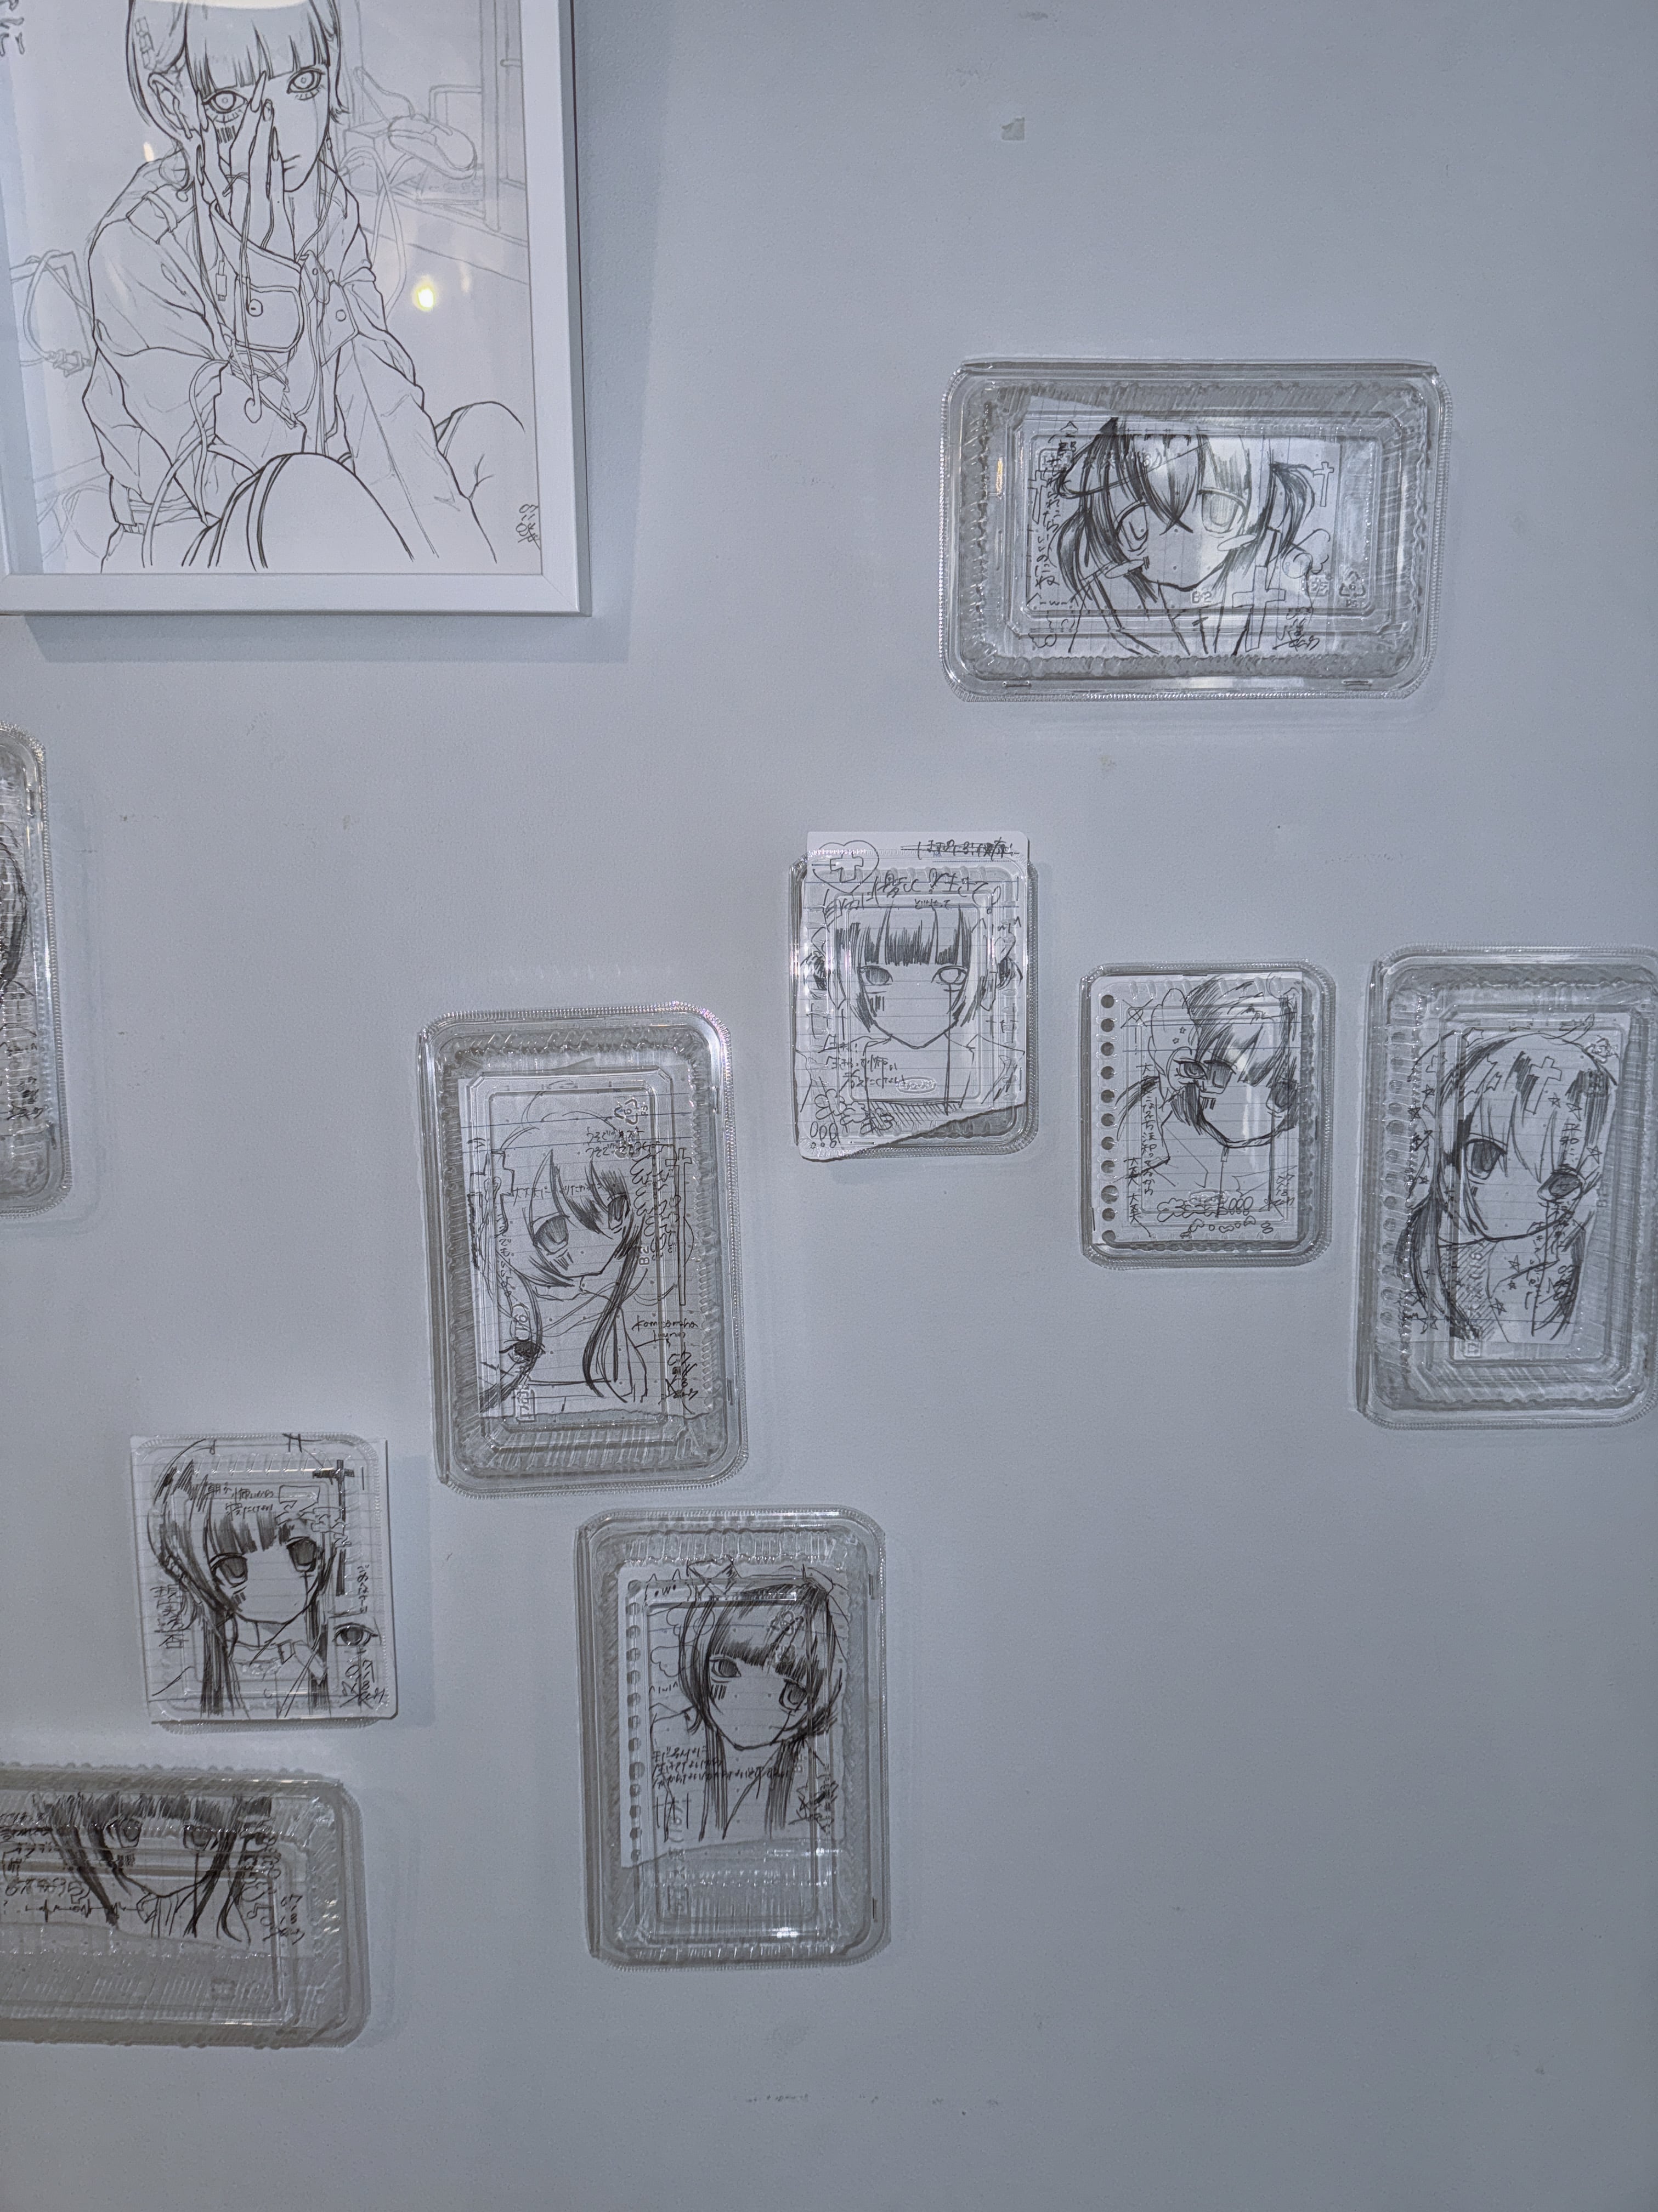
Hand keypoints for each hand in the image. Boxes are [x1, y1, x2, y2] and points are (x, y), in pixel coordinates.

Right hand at [220, 77, 294, 258]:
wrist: (266, 297)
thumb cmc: (244, 269)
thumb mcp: (223, 240)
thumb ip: (215, 210)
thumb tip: (205, 182)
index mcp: (217, 212)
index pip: (208, 170)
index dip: (207, 143)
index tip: (202, 118)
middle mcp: (234, 209)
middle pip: (236, 159)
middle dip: (243, 125)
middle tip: (251, 96)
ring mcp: (257, 213)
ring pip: (255, 165)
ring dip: (260, 133)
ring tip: (264, 105)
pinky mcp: (278, 220)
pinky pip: (275, 183)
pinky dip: (274, 160)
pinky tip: (275, 140)